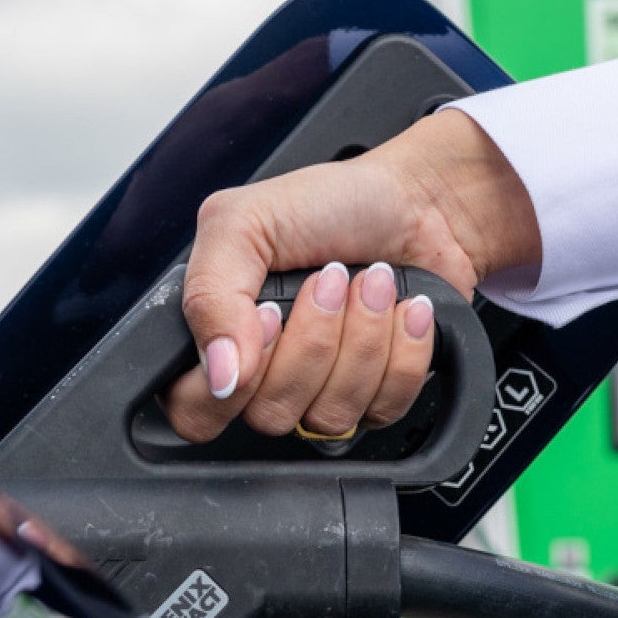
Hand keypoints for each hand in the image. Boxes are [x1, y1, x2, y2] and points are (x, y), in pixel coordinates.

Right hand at [162, 108, 539, 442]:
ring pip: (329, 417)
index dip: (234, 379)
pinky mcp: (379, 396)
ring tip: (373, 283)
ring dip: (362, 339)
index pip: (197, 409)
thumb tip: (219, 375)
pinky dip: (403, 352)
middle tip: (330, 280)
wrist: (421, 199)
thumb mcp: (244, 222)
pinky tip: (405, 309)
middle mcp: (266, 372)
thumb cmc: (332, 202)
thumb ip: (210, 296)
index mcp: (218, 332)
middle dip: (312, 340)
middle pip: (269, 415)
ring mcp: (323, 390)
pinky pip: (384, 409)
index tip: (270, 315)